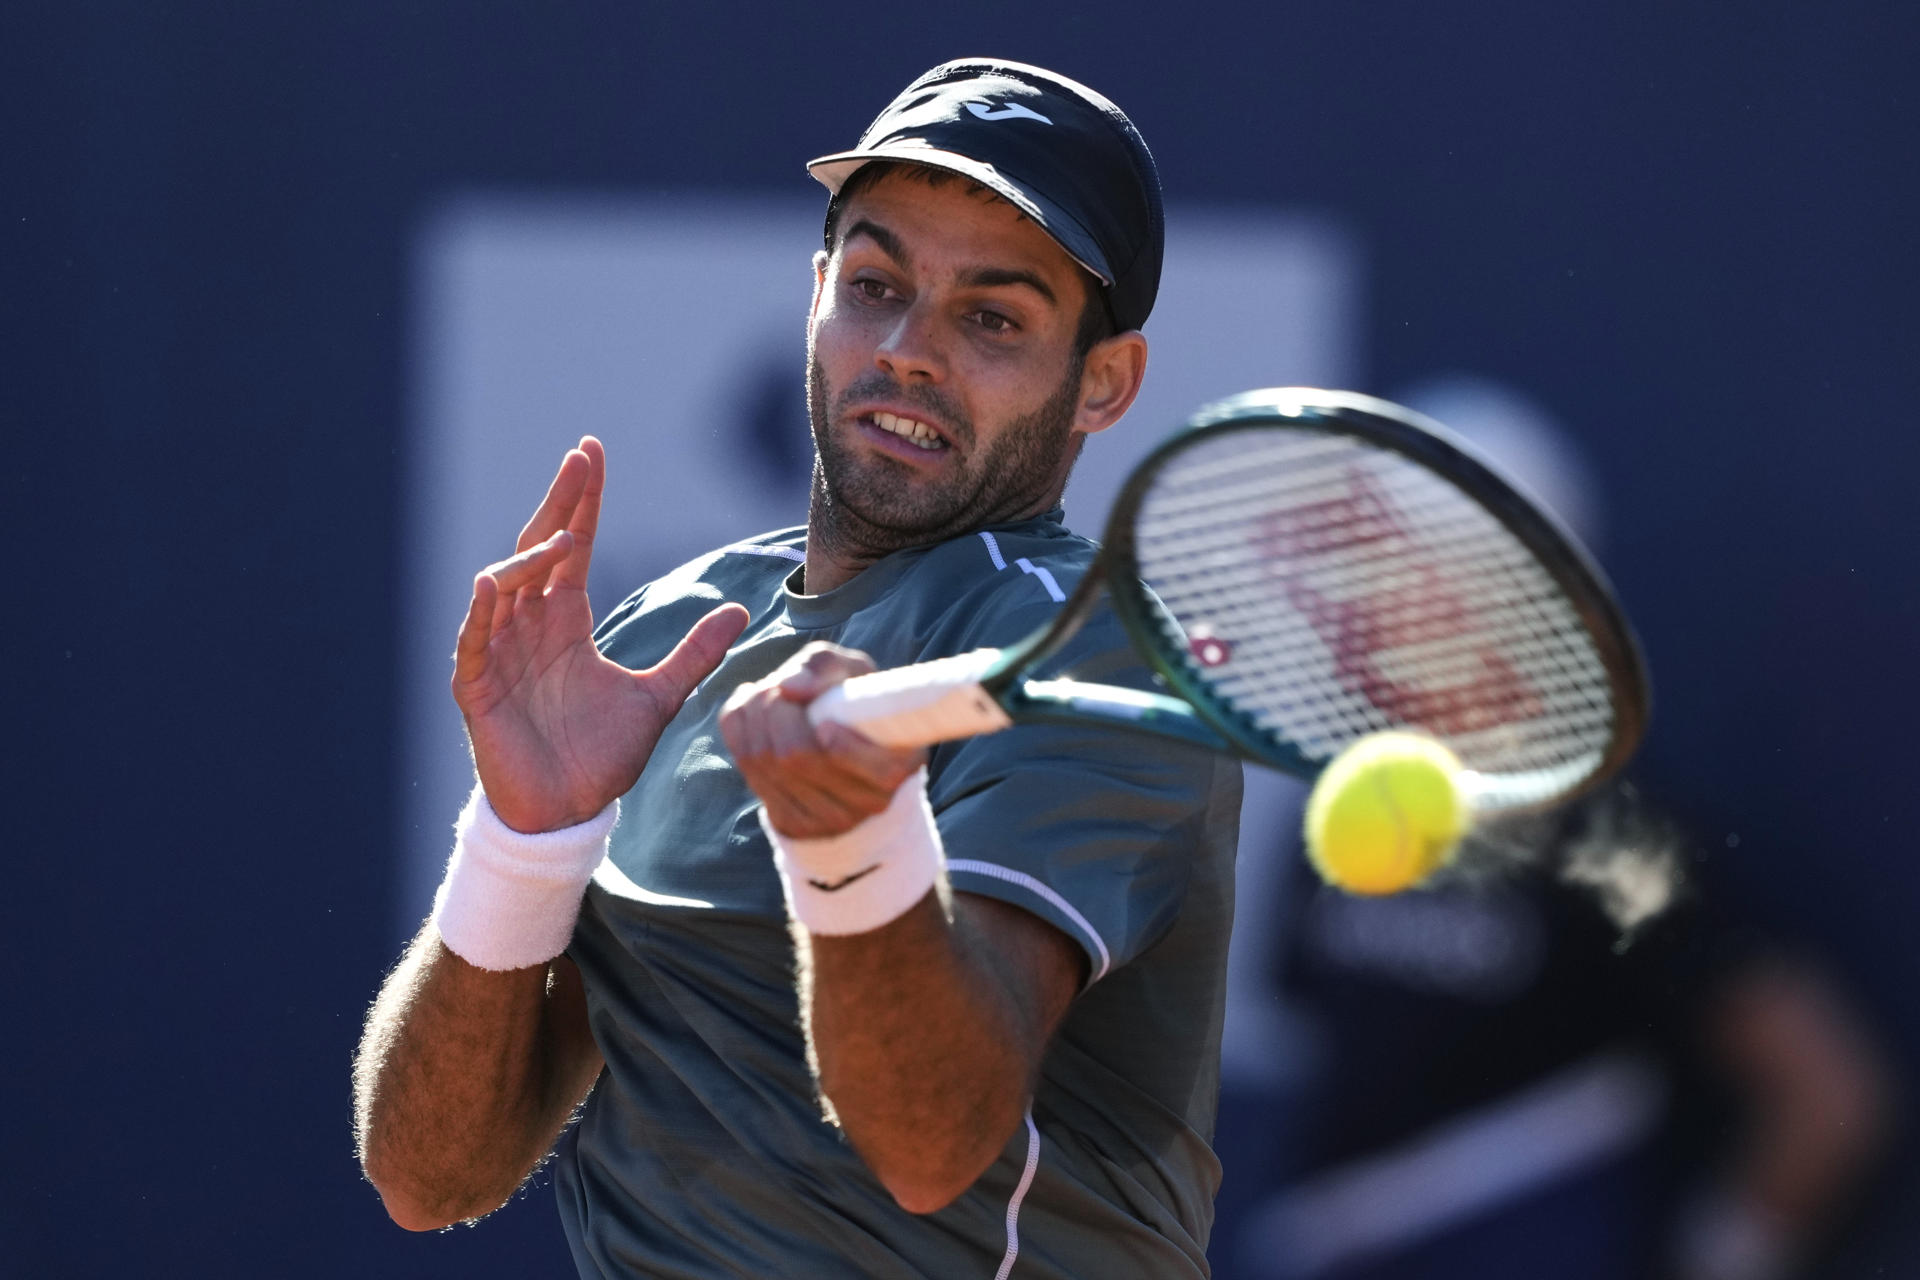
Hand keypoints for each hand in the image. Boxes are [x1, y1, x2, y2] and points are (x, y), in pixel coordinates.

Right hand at [453, 437, 748, 831]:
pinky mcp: (478, 687)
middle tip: (579, 458)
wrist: (568, 814)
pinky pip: (475, 640)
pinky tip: (493, 584)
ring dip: (529, 560)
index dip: (583, 501)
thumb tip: (740, 610)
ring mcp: (501, 654)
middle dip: (558, 503)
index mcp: (567, 620)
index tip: (592, 453)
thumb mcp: (659, 697)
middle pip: (539, 549)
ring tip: (561, 542)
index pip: (574, 546)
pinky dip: (483, 612)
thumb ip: (694, 653)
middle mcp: (531, 626)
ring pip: (505, 586)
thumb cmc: (601, 756)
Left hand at [719, 643, 927, 837]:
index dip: (839, 744)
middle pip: (796, 756)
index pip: (870, 768)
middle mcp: (869, 801)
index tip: (823, 720)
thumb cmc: (850, 700)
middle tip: (774, 688)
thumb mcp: (849, 670)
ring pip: (765, 764)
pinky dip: (740, 736)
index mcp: (899, 765)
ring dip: (753, 719)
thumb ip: (823, 666)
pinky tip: (751, 719)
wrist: (838, 742)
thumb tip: (787, 687)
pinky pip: (748, 773)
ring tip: (762, 696)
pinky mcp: (793, 823)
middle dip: (775, 710)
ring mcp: (829, 819)